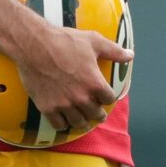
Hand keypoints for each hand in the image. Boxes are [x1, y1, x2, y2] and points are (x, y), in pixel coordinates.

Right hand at [14, 24, 133, 131]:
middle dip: (99, 114)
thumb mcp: (94, 41)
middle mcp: (80, 97)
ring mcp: (63, 104)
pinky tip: (65, 122)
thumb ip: (114, 51)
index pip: (109, 99)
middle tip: (99, 115)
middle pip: (95, 114)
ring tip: (84, 122)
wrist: (34, 46)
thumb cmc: (66, 41)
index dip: (109, 98)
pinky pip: (59, 125)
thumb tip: (130, 55)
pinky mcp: (47, 107)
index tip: (107, 97)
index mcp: (94, 82)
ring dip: (83, 123)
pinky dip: (64, 125)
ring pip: (78, 123)